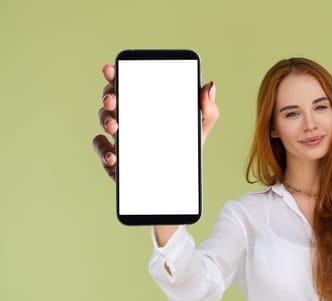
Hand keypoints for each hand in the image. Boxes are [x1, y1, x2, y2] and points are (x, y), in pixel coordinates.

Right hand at [91, 64, 219, 180]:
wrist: (179, 180)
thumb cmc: (186, 149)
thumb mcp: (199, 129)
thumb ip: (207, 109)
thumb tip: (209, 86)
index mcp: (146, 105)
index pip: (128, 83)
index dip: (116, 74)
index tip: (110, 69)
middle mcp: (129, 118)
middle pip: (111, 99)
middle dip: (108, 96)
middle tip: (112, 100)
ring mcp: (119, 138)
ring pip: (105, 121)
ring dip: (106, 120)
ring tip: (115, 127)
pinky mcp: (115, 159)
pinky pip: (102, 151)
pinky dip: (104, 150)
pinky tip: (114, 155)